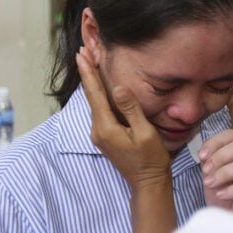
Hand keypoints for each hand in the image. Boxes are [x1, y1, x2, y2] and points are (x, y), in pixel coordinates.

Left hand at [76, 46, 170, 191]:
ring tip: (90, 61)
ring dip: (92, 82)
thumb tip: (118, 88)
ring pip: (95, 102)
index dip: (88, 72)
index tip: (81, 54)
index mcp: (105, 127)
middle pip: (91, 96)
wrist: (148, 182)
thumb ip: (130, 109)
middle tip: (83, 50)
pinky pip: (100, 110)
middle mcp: (97, 130)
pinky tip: (101, 85)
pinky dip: (99, 95)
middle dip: (88, 72)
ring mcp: (99, 134)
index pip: (94, 94)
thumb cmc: (150, 159)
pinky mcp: (105, 136)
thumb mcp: (145, 132)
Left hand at [199, 127, 232, 211]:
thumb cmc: (220, 193)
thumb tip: (204, 153)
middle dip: (220, 157)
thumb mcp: (209, 174)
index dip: (215, 142)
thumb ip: (208, 160)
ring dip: (224, 173)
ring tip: (210, 183)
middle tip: (206, 171)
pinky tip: (220, 195)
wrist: (227, 217)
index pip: (232, 135)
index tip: (201, 156)